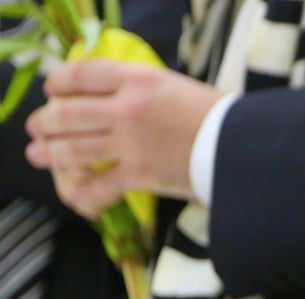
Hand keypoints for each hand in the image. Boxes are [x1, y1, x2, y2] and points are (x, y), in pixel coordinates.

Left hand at [24, 59, 224, 218]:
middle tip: (38, 129)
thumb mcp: (178, 88)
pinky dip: (83, 194)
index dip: (59, 83)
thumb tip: (120, 100)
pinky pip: (98, 186)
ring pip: (72, 148)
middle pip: (67, 112)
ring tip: (39, 156)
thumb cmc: (221, 118)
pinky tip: (78, 196)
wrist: (244, 147)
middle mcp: (127, 108)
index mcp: (138, 80)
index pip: (81, 75)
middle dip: (45, 122)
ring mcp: (130, 143)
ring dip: (50, 154)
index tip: (53, 90)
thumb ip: (145, 91)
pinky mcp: (140, 176)